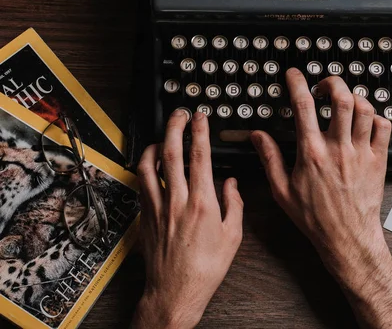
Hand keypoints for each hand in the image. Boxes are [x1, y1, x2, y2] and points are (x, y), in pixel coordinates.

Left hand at [132, 110, 243, 328]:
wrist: (175, 291)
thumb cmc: (205, 268)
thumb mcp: (233, 237)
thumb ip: (235, 204)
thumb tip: (232, 184)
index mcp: (202, 203)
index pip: (200, 157)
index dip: (200, 132)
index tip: (201, 118)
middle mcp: (177, 201)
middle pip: (172, 153)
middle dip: (175, 127)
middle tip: (179, 114)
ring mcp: (157, 207)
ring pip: (150, 165)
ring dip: (155, 144)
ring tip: (161, 137)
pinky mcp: (145, 216)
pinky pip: (141, 183)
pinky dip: (145, 168)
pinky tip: (150, 164)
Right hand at [251, 68, 391, 327]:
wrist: (347, 237)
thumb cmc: (315, 218)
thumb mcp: (282, 191)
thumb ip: (269, 159)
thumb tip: (257, 136)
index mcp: (311, 152)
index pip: (303, 106)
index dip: (297, 83)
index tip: (293, 75)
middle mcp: (338, 148)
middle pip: (341, 98)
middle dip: (332, 83)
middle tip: (324, 87)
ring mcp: (361, 152)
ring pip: (364, 108)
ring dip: (353, 98)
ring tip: (344, 102)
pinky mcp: (378, 160)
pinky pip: (384, 127)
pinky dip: (376, 117)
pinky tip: (365, 122)